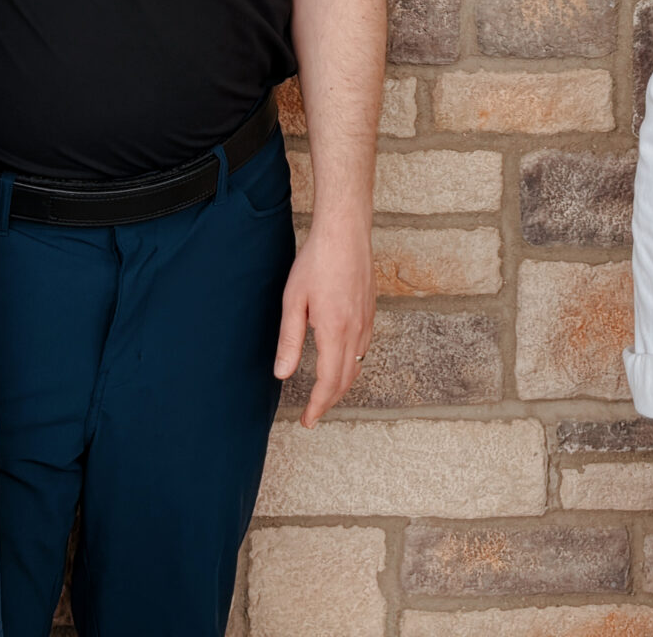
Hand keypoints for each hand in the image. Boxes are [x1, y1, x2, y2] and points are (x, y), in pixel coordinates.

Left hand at [275, 215, 373, 427]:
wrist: (345, 231)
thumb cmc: (317, 261)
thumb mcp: (293, 301)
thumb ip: (290, 340)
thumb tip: (282, 374)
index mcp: (335, 331)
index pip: (329, 382)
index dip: (317, 405)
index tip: (307, 420)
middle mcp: (356, 330)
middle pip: (346, 379)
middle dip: (329, 401)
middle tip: (312, 416)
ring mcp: (367, 320)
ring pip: (358, 364)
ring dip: (342, 385)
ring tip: (324, 395)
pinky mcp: (370, 310)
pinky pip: (364, 347)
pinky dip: (352, 364)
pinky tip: (340, 362)